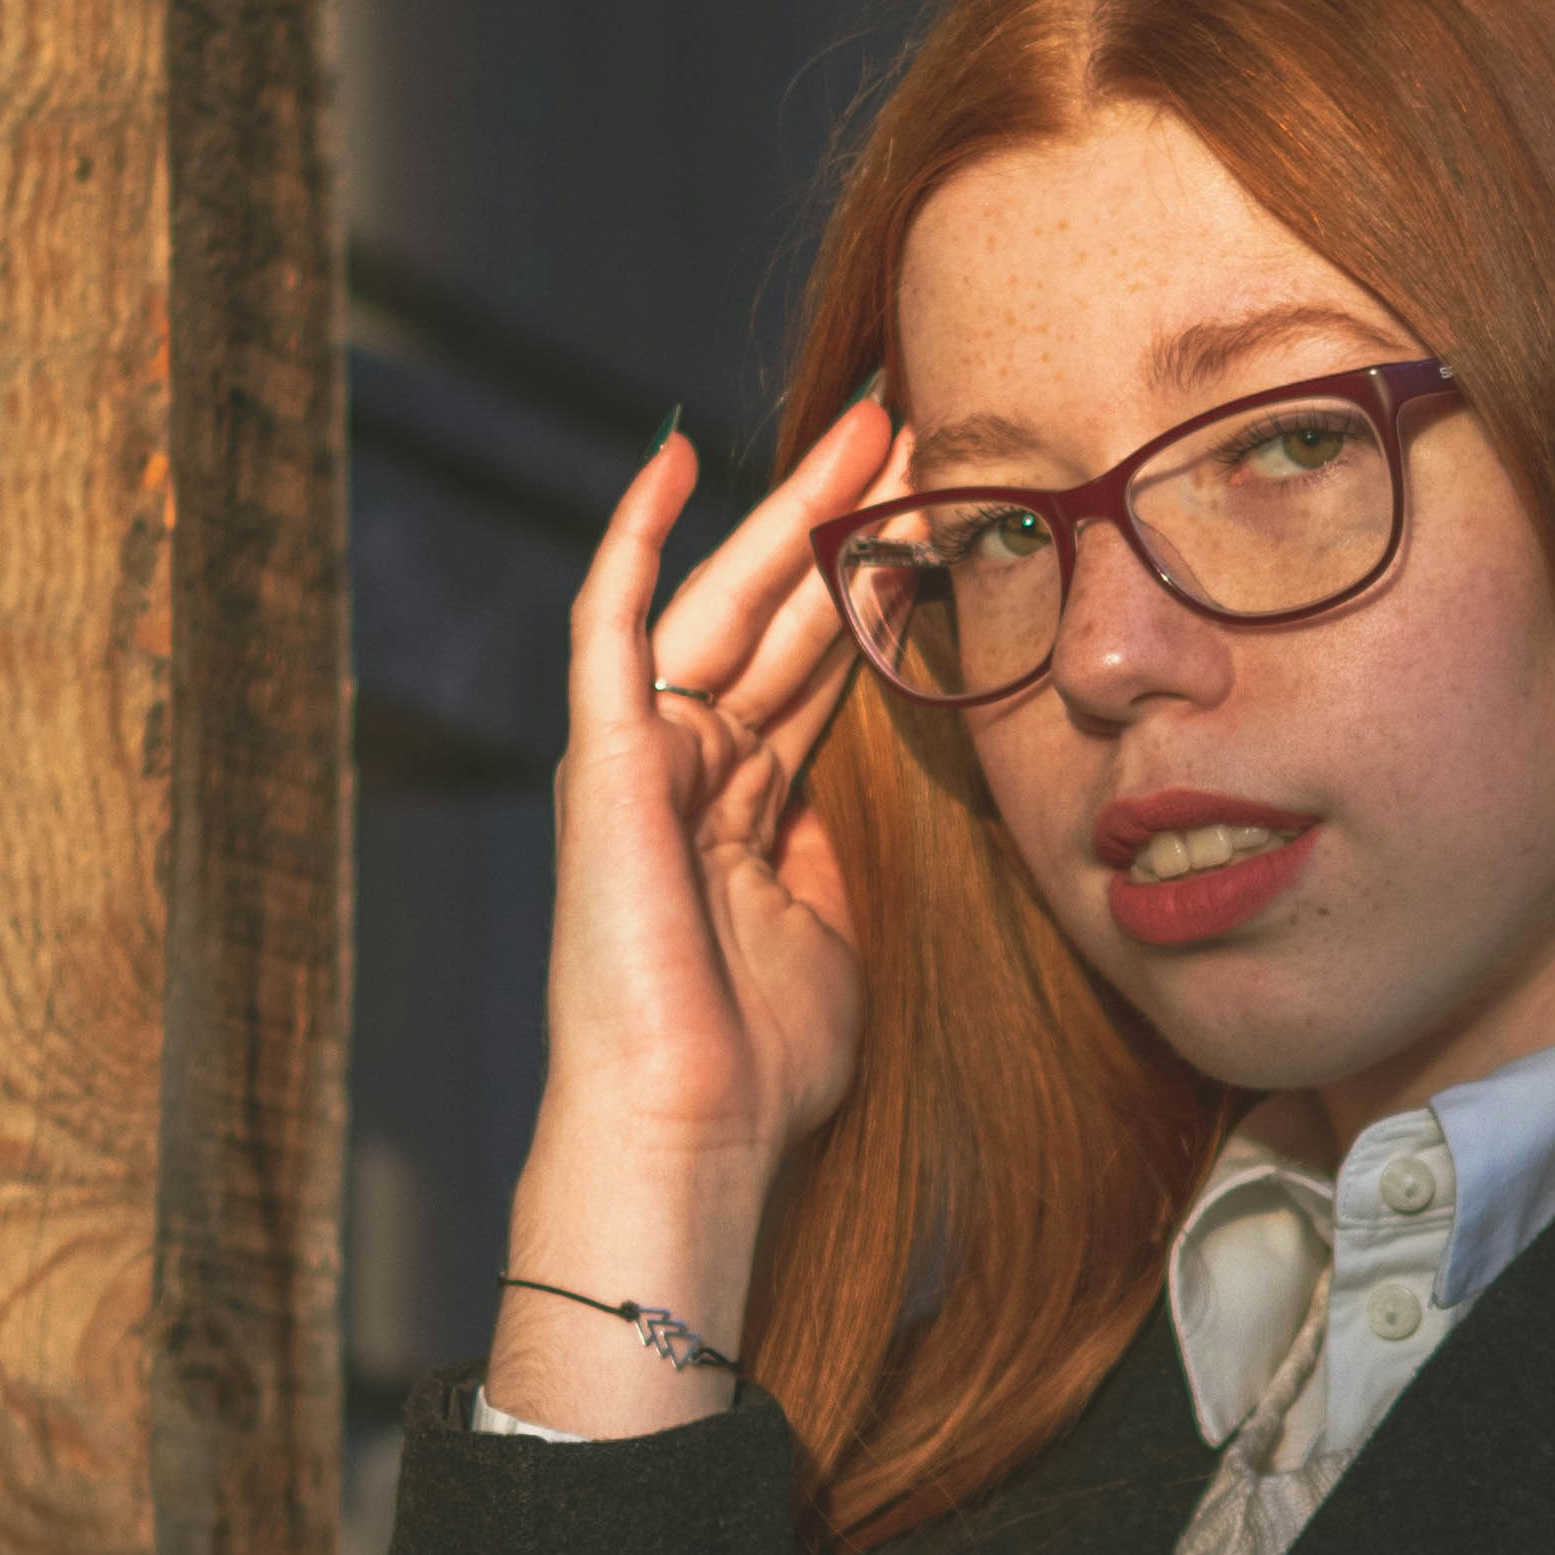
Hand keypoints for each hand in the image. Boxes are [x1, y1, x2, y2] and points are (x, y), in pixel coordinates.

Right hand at [493, 398, 897, 1424]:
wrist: (693, 1131)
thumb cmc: (765, 1067)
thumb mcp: (840, 933)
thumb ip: (849, 847)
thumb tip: (899, 785)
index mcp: (749, 806)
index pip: (824, 663)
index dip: (880, 583)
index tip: (950, 509)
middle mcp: (692, 766)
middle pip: (783, 611)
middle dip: (847, 518)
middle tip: (919, 423)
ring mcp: (643, 756)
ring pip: (728, 601)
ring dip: (791, 509)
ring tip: (864, 423)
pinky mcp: (603, 759)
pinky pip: (611, 624)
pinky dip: (635, 538)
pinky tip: (674, 459)